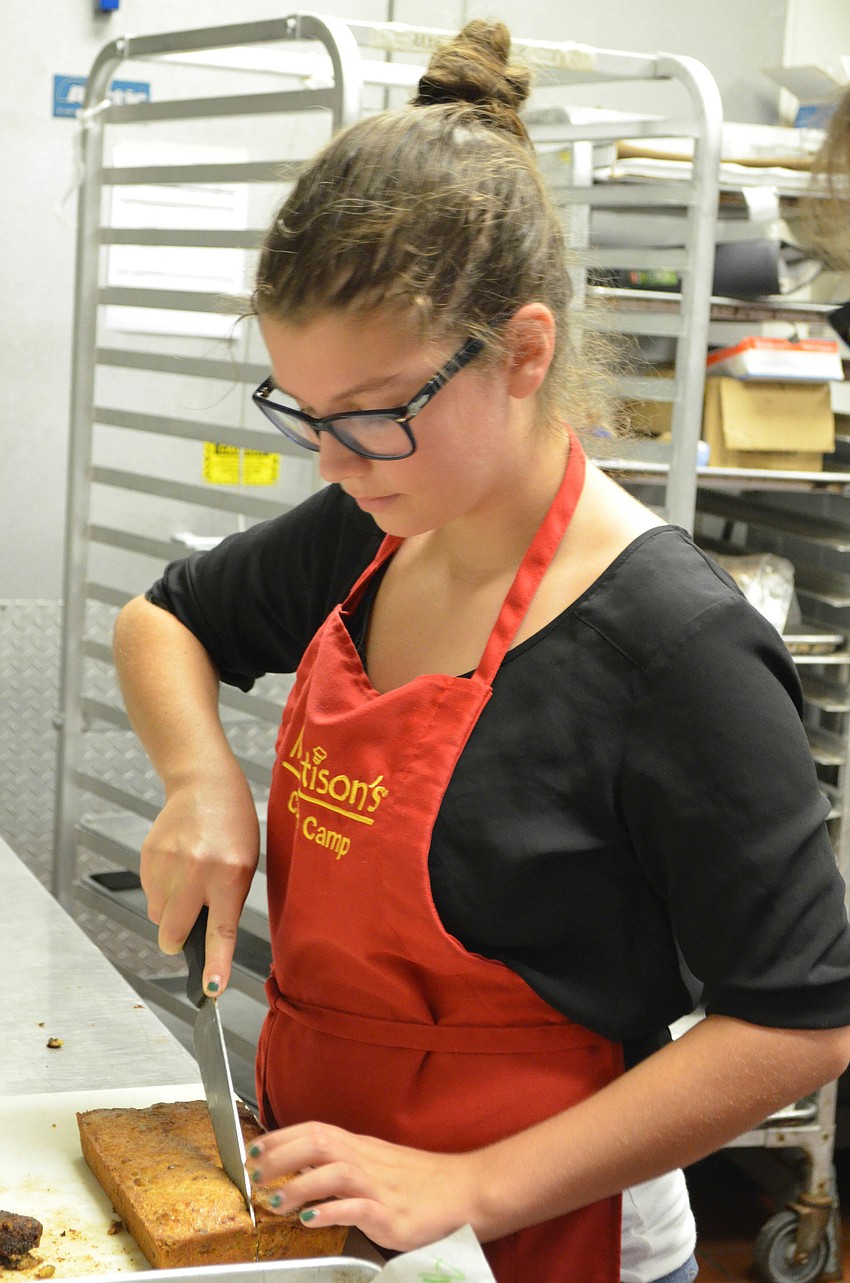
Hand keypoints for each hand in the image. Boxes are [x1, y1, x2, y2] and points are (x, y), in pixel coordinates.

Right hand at [140, 768, 259, 992]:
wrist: (204, 783)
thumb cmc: (233, 824)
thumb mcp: (245, 864)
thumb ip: (227, 901)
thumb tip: (207, 942)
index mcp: (228, 875)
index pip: (220, 932)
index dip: (216, 966)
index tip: (212, 990)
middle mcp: (195, 872)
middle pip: (171, 934)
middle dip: (175, 941)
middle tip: (185, 930)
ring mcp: (168, 865)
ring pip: (157, 916)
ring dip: (168, 912)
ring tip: (187, 881)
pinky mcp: (148, 857)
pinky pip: (148, 893)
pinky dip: (160, 890)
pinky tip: (176, 866)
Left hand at [247, 1121, 486, 1251]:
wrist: (467, 1190)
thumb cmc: (424, 1180)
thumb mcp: (379, 1163)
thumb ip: (345, 1162)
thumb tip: (306, 1165)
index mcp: (363, 1147)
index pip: (316, 1130)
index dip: (282, 1136)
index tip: (255, 1146)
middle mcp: (368, 1160)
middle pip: (319, 1142)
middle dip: (281, 1154)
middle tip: (256, 1171)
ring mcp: (380, 1186)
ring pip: (334, 1171)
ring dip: (300, 1185)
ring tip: (276, 1201)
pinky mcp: (392, 1214)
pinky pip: (357, 1208)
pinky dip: (331, 1212)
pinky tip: (311, 1220)